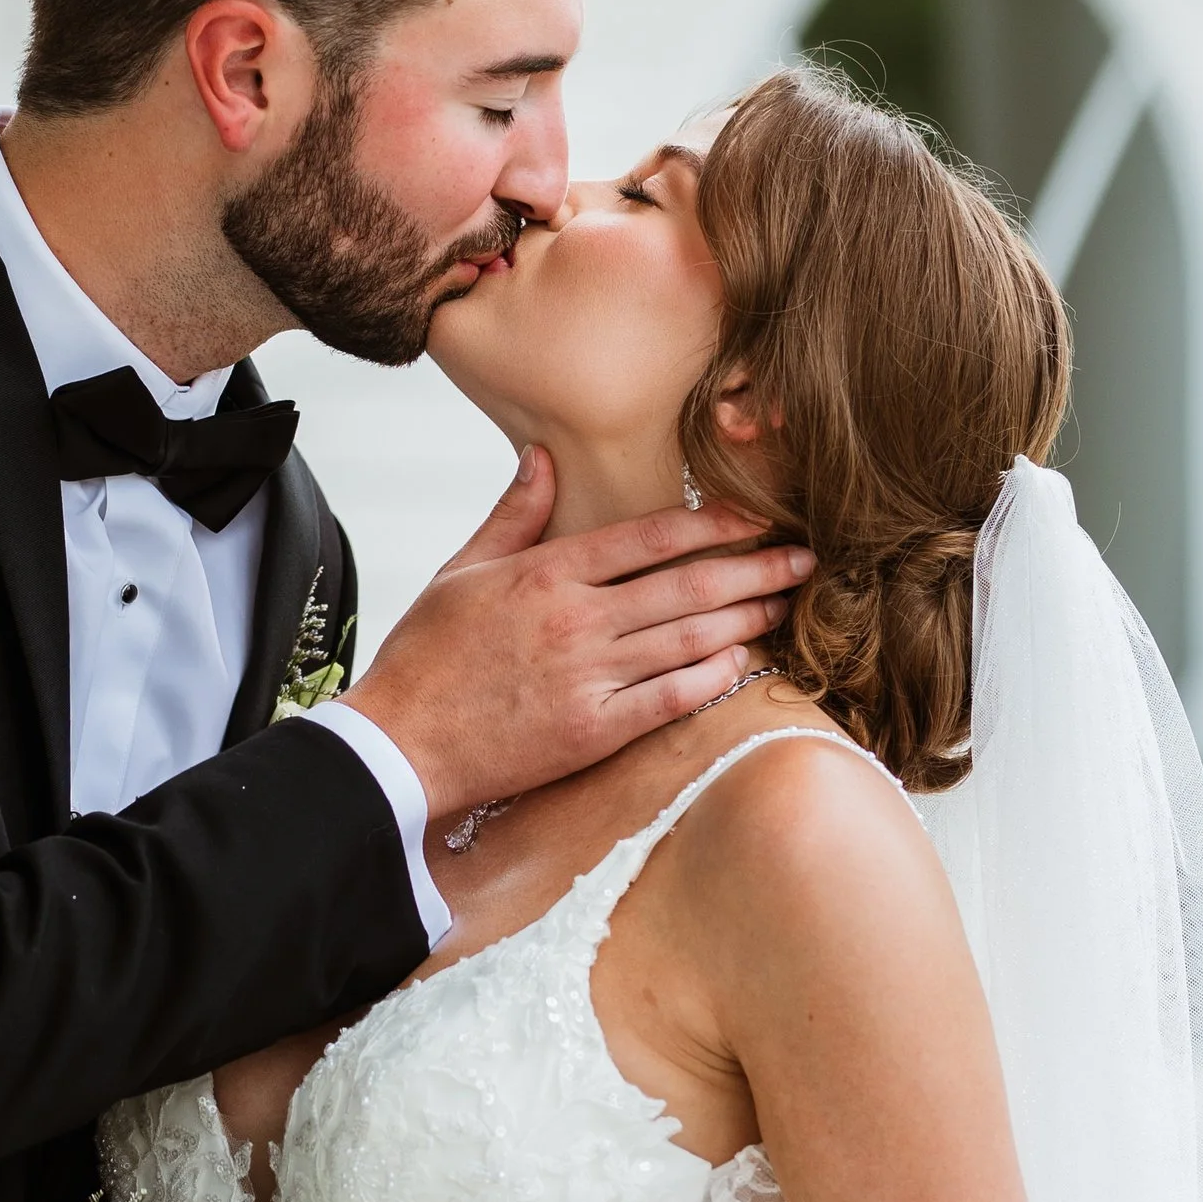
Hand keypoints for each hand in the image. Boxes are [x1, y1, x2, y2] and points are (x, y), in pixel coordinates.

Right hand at [342, 451, 812, 825]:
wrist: (398, 743)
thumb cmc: (425, 657)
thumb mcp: (461, 571)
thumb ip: (513, 515)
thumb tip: (541, 458)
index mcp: (546, 574)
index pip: (649, 536)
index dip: (712, 522)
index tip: (755, 514)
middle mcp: (576, 620)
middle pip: (687, 584)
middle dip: (755, 567)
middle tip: (803, 557)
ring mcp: (589, 678)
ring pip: (689, 637)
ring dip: (748, 618)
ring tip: (787, 604)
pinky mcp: (593, 731)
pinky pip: (670, 699)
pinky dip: (711, 677)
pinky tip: (743, 661)